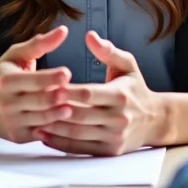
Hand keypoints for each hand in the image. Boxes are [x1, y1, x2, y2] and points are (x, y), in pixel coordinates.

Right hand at [0, 26, 73, 143]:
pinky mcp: (18, 136)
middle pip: (38, 101)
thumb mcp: (15, 56)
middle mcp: (7, 103)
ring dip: (61, 115)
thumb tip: (64, 31)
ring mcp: (12, 122)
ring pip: (42, 119)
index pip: (31, 80)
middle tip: (81, 94)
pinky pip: (41, 134)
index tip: (67, 73)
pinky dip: (56, 130)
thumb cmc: (0, 76)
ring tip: (76, 108)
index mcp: (6, 81)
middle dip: (59, 98)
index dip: (49, 77)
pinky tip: (70, 125)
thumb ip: (39, 44)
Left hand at [36, 31, 164, 155]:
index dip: (67, 90)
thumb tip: (90, 36)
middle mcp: (118, 119)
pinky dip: (60, 143)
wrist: (154, 120)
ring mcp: (114, 138)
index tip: (48, 85)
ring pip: (77, 133)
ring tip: (33, 118)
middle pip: (80, 115)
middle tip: (33, 103)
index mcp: (120, 96)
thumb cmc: (135, 88)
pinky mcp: (109, 151)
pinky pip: (80, 148)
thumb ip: (108, 50)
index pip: (88, 93)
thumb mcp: (127, 65)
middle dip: (56, 109)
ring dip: (54, 127)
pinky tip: (43, 135)